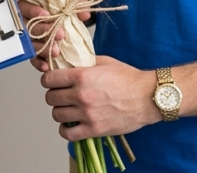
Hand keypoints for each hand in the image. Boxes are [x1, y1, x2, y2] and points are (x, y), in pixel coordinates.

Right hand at [17, 0, 90, 71]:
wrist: (71, 18)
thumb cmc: (66, 5)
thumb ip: (77, 3)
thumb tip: (84, 14)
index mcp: (32, 6)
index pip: (25, 7)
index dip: (34, 11)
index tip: (47, 15)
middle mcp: (29, 22)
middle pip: (28, 27)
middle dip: (43, 31)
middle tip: (59, 34)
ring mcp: (32, 37)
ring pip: (31, 44)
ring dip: (43, 48)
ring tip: (56, 51)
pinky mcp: (37, 50)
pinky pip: (33, 58)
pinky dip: (39, 62)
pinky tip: (47, 65)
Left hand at [42, 55, 158, 139]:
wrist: (148, 97)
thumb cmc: (129, 78)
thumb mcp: (104, 62)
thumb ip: (84, 62)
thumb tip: (69, 62)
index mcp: (82, 76)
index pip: (49, 79)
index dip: (48, 80)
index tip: (53, 81)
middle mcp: (81, 95)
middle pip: (50, 98)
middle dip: (53, 95)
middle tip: (62, 94)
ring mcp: (87, 114)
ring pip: (56, 115)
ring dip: (60, 111)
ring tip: (68, 108)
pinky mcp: (94, 129)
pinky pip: (67, 134)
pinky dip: (65, 130)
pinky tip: (71, 123)